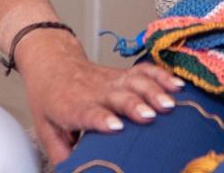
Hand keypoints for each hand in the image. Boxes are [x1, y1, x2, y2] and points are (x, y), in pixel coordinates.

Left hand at [15, 30, 184, 163]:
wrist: (52, 62)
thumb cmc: (50, 98)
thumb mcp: (46, 129)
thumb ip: (61, 153)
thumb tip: (76, 171)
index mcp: (73, 106)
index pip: (89, 112)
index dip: (102, 119)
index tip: (116, 126)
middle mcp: (95, 91)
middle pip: (117, 97)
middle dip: (134, 105)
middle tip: (149, 116)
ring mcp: (111, 81)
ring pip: (134, 82)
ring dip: (153, 91)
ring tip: (170, 104)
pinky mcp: (122, 74)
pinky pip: (144, 72)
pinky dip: (161, 76)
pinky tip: (177, 85)